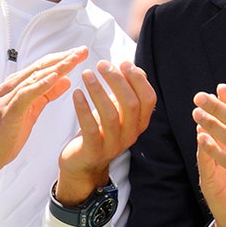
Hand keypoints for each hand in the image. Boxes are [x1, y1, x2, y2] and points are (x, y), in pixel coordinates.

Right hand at [0, 47, 87, 195]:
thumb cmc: (2, 136)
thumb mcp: (31, 112)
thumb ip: (46, 95)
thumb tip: (65, 81)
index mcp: (17, 87)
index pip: (43, 67)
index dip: (63, 59)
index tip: (81, 52)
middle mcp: (12, 88)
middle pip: (41, 67)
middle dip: (64, 58)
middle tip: (83, 50)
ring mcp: (8, 98)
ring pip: (35, 77)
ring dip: (57, 67)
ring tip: (74, 59)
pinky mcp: (8, 111)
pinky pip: (26, 95)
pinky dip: (41, 84)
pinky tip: (55, 77)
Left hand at [55, 60, 155, 204]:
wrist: (83, 164)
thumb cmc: (100, 131)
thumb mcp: (118, 112)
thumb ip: (127, 93)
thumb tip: (136, 69)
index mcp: (139, 123)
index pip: (148, 98)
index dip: (137, 79)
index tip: (122, 63)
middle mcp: (130, 135)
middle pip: (131, 104)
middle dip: (117, 81)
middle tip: (101, 65)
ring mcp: (113, 145)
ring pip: (111, 115)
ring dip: (98, 91)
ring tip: (86, 74)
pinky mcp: (93, 151)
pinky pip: (90, 128)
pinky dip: (83, 108)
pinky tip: (77, 93)